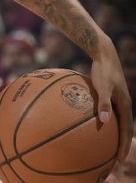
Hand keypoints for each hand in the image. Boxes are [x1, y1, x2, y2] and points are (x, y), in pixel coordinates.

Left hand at [90, 39, 133, 162]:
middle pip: (123, 130)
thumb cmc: (103, 70)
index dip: (123, 147)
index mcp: (125, 106)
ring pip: (116, 122)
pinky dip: (101, 122)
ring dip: (111, 135)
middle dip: (118, 146)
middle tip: (111, 161)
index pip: (127, 132)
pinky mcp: (108, 95)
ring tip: (100, 147)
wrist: (103, 53)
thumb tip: (104, 121)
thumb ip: (104, 103)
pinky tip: (87, 125)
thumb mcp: (103, 87)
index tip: (117, 161)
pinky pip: (106, 113)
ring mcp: (116, 100)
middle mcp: (123, 105)